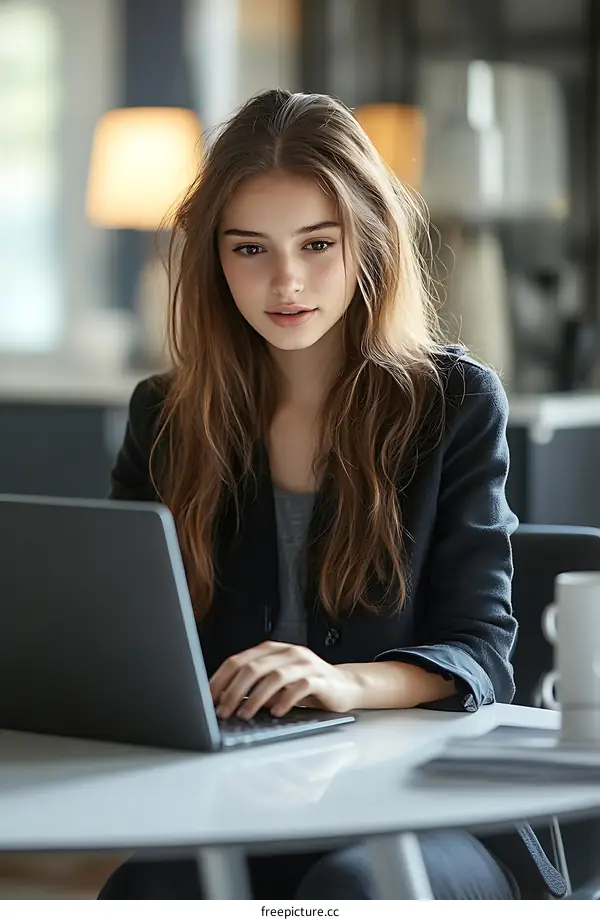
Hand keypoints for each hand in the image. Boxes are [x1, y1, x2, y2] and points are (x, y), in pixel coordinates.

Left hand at [209, 641, 361, 719]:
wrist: (345, 686)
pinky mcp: (320, 678)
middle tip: (222, 711)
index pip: (238, 660)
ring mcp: (305, 663)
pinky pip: (299, 687)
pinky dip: (284, 700)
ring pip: (274, 676)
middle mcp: (288, 652)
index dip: (220, 679)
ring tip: (244, 715)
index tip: (208, 698)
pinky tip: (275, 713)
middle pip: (253, 667)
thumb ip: (255, 685)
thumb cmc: (305, 685)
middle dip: (233, 690)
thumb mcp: (276, 682)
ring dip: (255, 698)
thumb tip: (223, 701)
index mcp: (272, 649)